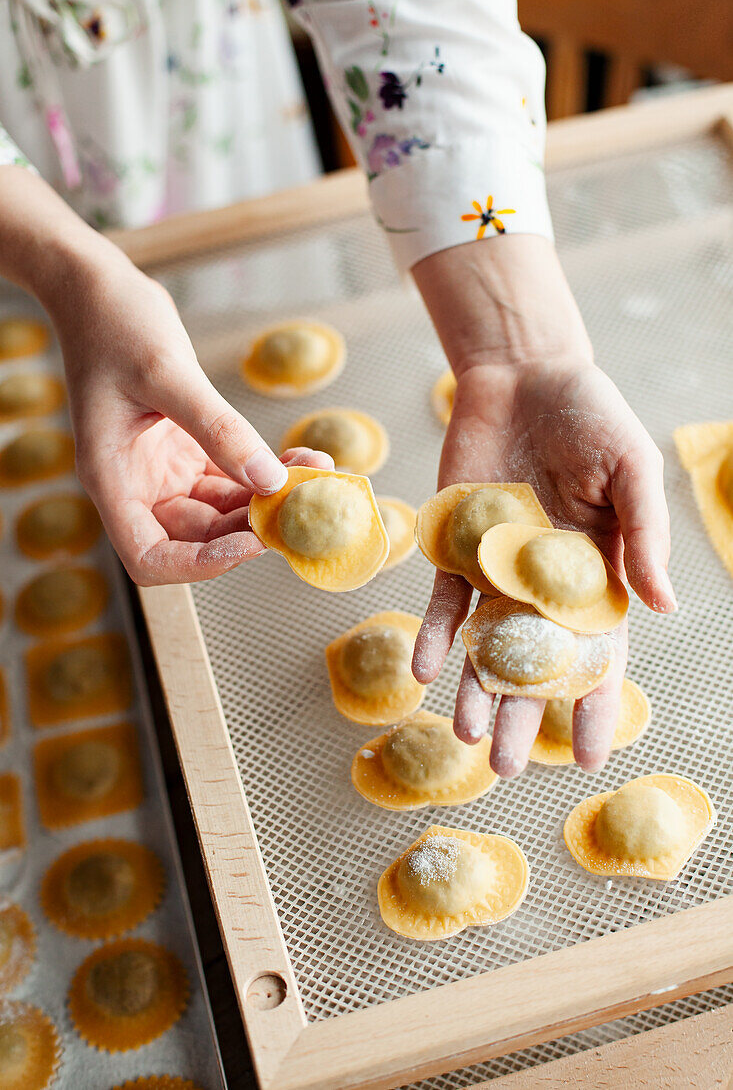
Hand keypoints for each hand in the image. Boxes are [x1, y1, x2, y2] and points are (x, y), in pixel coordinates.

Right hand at [50, 254, 331, 583]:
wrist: (98, 289)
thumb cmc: (113, 323)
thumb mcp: (169, 374)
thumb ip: (219, 430)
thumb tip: (268, 479)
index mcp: (112, 479)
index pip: (150, 556)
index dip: (199, 564)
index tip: (250, 544)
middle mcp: (136, 485)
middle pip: (197, 537)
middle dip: (251, 527)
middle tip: (302, 505)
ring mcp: (162, 471)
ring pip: (221, 511)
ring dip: (267, 500)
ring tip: (314, 474)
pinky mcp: (185, 452)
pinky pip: (231, 478)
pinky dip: (264, 473)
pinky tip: (300, 459)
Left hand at [411, 237, 674, 777]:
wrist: (523, 374)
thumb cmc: (591, 417)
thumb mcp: (632, 471)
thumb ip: (643, 537)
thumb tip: (665, 607)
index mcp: (597, 575)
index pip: (598, 655)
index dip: (593, 705)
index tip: (587, 757)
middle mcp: (544, 583)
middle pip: (533, 663)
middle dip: (523, 715)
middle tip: (508, 769)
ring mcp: (496, 568)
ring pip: (484, 643)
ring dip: (475, 689)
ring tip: (467, 737)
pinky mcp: (454, 547)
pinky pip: (443, 600)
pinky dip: (436, 634)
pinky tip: (426, 670)